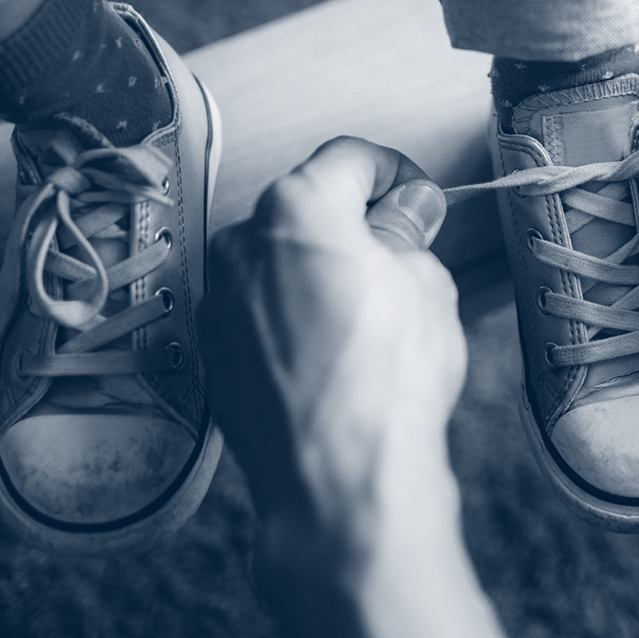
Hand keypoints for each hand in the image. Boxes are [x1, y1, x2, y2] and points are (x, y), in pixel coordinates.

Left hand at [199, 138, 542, 637]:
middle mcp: (242, 242)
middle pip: (307, 207)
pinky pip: (261, 306)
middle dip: (355, 222)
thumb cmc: (387, 378)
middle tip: (404, 256)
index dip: (396, 172)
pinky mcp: (214, 348)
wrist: (338, 479)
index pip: (350, 158)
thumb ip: (407, 230)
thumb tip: (408, 207)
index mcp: (297, 207)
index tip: (418, 198)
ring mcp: (220, 298)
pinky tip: (334, 349)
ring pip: (280, 259)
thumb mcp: (424, 283)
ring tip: (370, 313)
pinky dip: (294, 310)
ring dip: (321, 267)